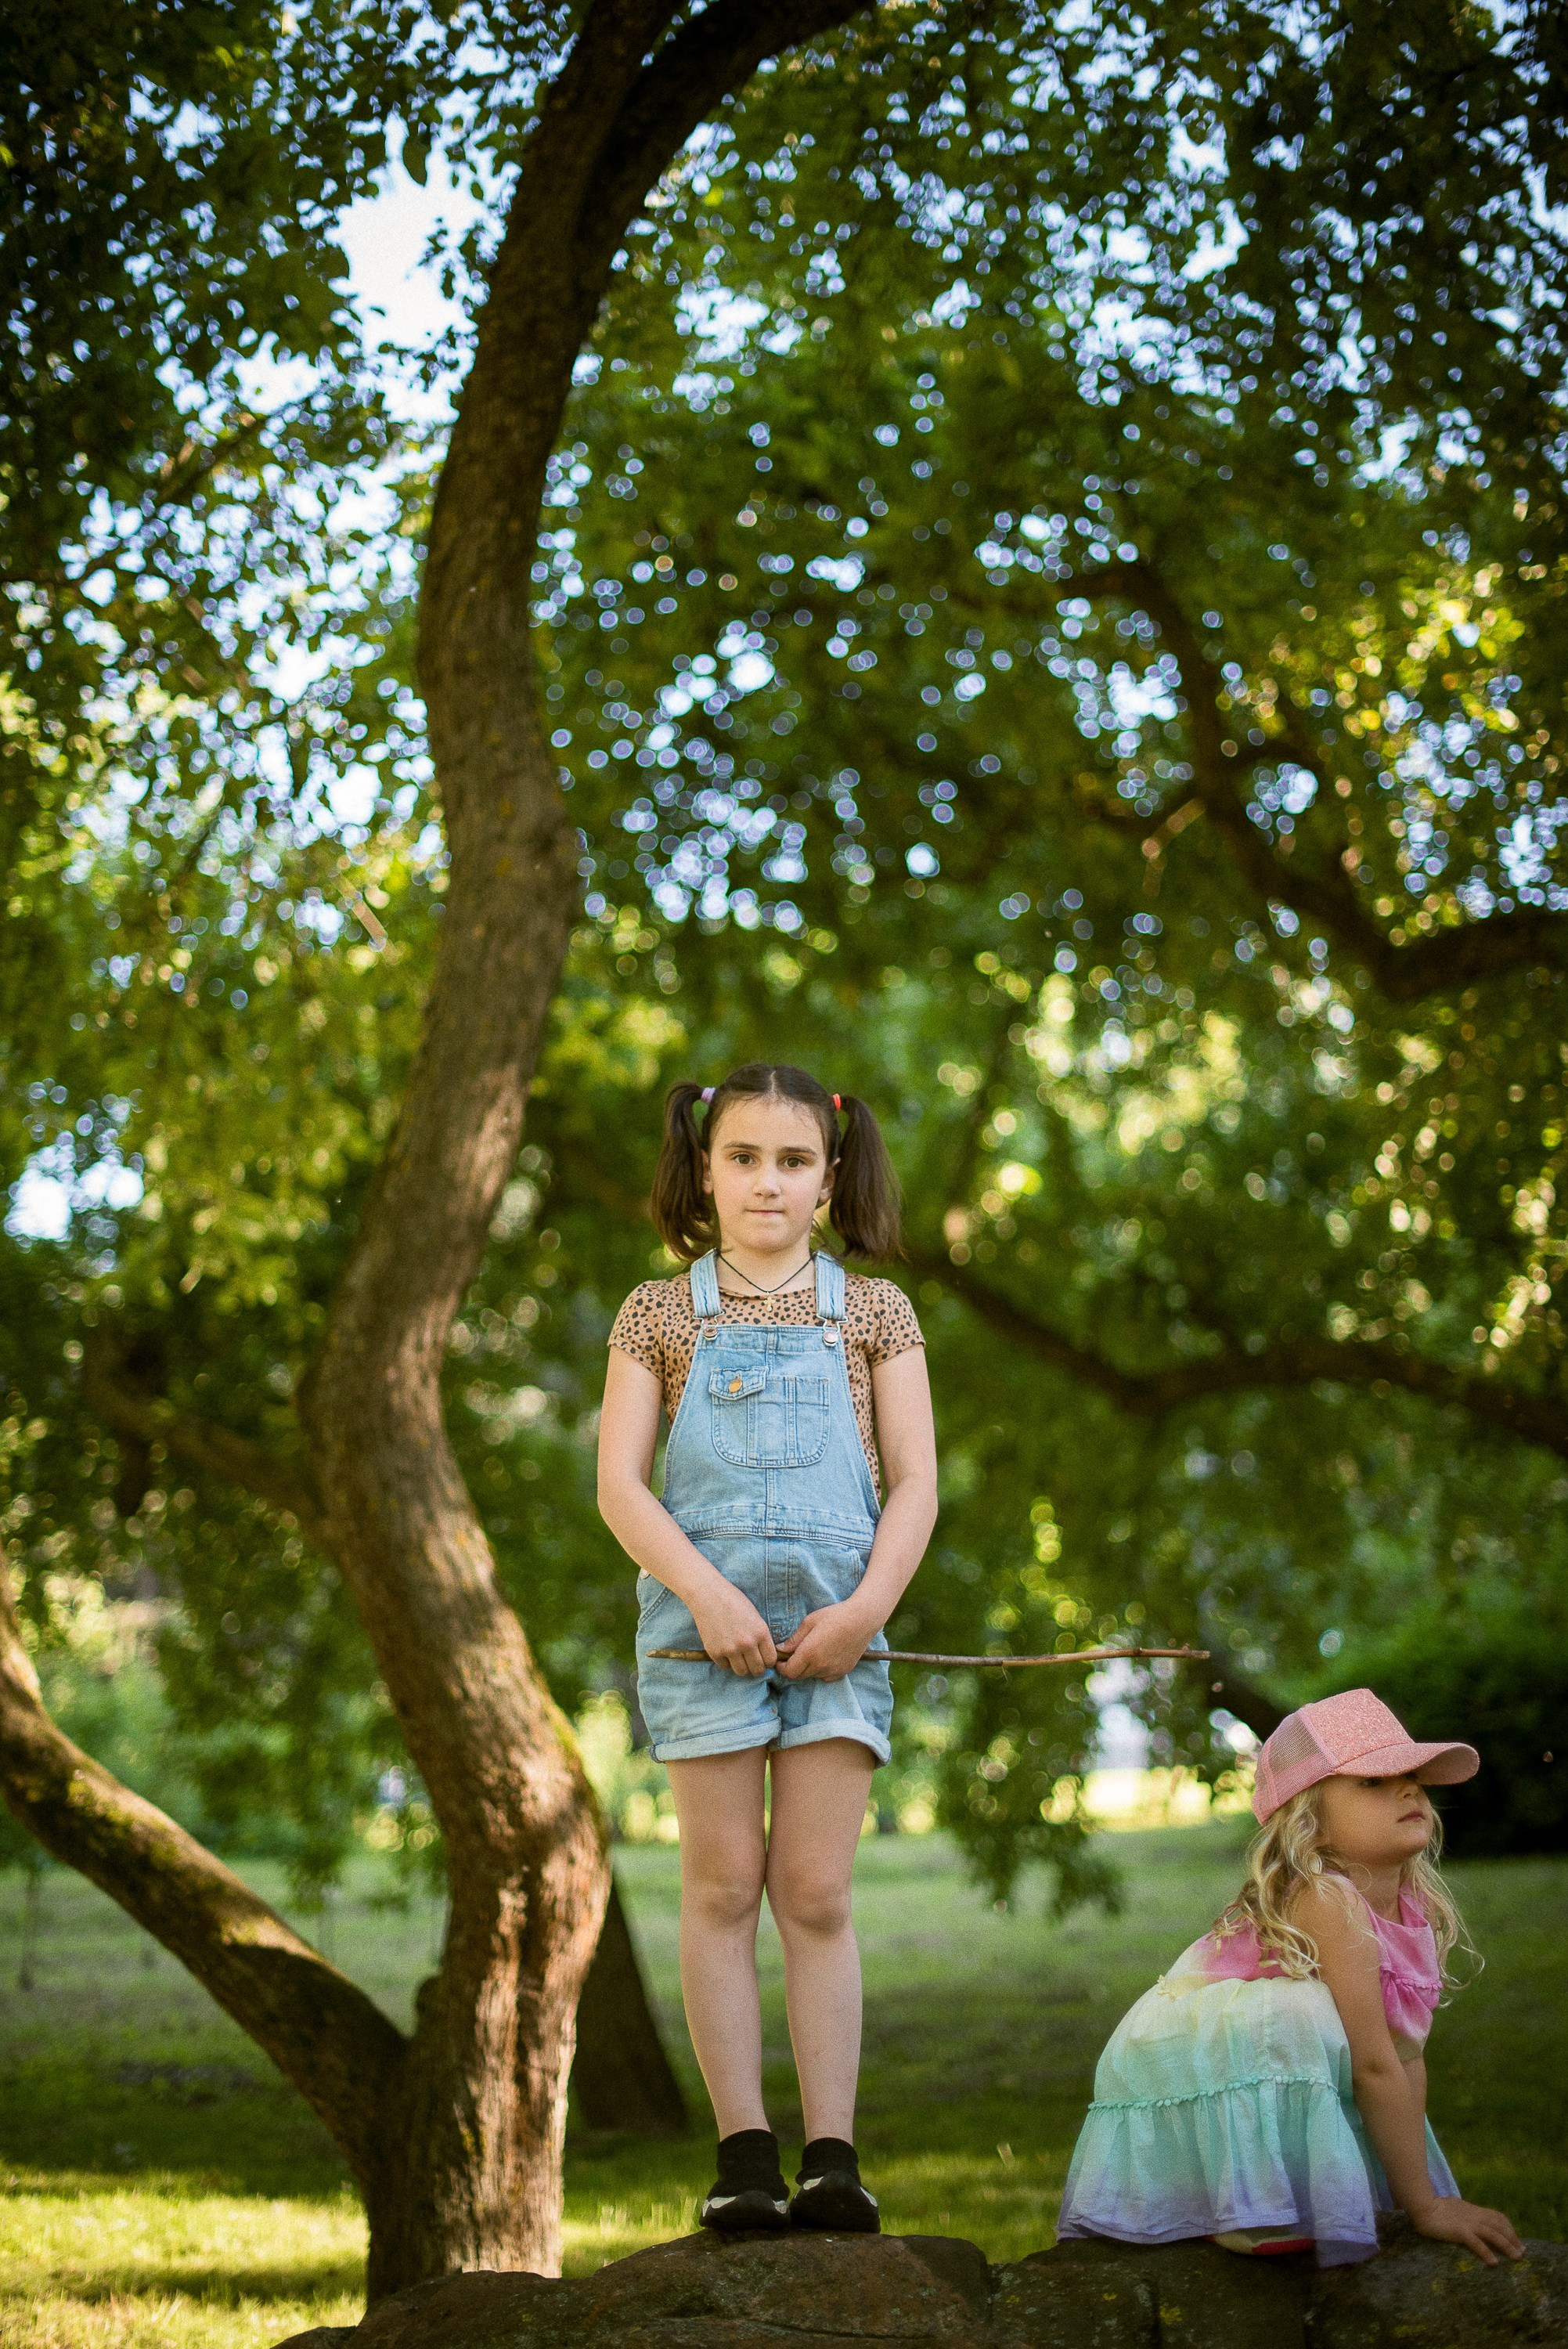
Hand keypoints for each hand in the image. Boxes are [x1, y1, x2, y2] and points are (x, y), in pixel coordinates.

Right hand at [690, 1582, 776, 1676]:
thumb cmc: (733, 1600)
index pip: (771, 1660)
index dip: (768, 1661)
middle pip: (757, 1670)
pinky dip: (725, 1661)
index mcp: (761, 1632)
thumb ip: (761, 1636)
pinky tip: (724, 1649)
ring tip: (738, 1657)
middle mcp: (747, 1643)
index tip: (763, 1659)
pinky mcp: (715, 1652)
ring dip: (741, 1667)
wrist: (708, 1594)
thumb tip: (765, 1655)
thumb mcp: (755, 1616)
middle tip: (751, 1662)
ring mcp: (730, 1649)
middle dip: (756, 1668)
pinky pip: (724, 1666)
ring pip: (741, 1672)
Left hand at [776, 1602, 878, 1681]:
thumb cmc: (835, 1616)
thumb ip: (794, 1639)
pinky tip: (824, 1657)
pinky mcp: (843, 1671)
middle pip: (799, 1676)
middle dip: (792, 1668)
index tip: (781, 1660)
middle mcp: (820, 1665)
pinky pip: (826, 1676)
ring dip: (807, 1669)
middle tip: (793, 1656)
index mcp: (809, 1653)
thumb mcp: (809, 1622)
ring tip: (811, 1653)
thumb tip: (781, 1650)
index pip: (789, 1672)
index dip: (782, 1668)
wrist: (862, 1619)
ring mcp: (833, 1670)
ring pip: (812, 1676)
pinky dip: (821, 1671)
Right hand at [1409, 2195, 1524, 2264]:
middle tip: (1522, 2252)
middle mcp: (1474, 2215)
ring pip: (1493, 2234)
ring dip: (1507, 2246)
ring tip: (1516, 2258)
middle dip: (1513, 2238)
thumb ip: (1464, 2213)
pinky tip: (1494, 2263)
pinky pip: (1477, 2243)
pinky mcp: (1460, 2231)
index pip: (1497, 2216)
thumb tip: (1468, 2218)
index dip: (1509, 2228)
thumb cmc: (1434, 2207)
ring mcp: (1468, 2223)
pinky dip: (1487, 2253)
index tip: (1516, 2239)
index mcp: (1473, 2210)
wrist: (1422, 2205)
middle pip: (1500, 2226)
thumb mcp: (1455, 2208)